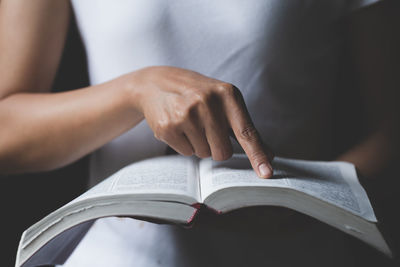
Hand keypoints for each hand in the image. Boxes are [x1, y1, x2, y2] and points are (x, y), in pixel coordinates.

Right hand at [128, 66, 273, 177]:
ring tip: (189, 123)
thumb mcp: (223, 101)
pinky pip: (186, 152)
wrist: (156, 83)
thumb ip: (245, 128)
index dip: (257, 155)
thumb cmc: (197, 94)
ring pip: (204, 154)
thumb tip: (268, 155)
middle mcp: (207, 102)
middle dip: (216, 147)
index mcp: (227, 94)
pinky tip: (177, 125)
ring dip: (199, 144)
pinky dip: (184, 144)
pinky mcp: (167, 126)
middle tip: (206, 127)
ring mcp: (186, 114)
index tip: (267, 173)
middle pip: (223, 152)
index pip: (246, 132)